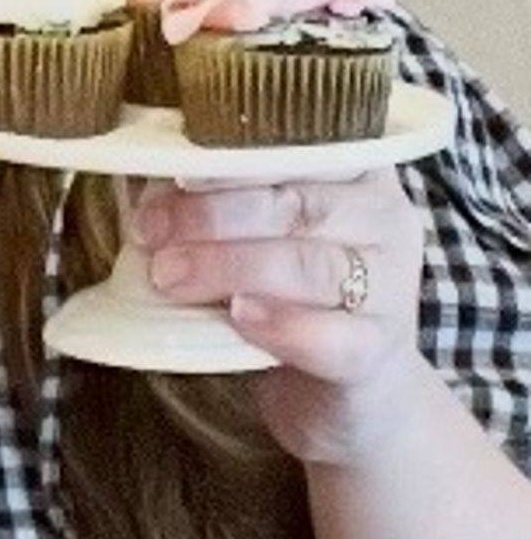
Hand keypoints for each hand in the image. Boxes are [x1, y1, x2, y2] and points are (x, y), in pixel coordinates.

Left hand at [133, 170, 430, 466]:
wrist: (353, 389)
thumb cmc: (297, 292)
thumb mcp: (266, 233)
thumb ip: (229, 202)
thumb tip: (149, 185)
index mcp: (358, 172)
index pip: (298, 149)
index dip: (232, 160)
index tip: (173, 172)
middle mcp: (384, 219)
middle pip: (297, 206)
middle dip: (214, 216)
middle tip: (151, 231)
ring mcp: (389, 287)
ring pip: (308, 266)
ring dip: (229, 266)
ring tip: (168, 275)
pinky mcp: (376, 351)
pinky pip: (330, 334)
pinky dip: (279, 323)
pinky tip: (238, 315)